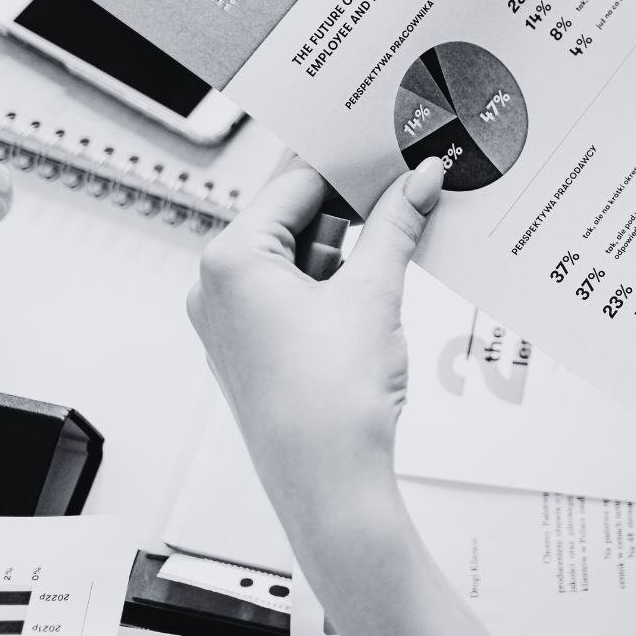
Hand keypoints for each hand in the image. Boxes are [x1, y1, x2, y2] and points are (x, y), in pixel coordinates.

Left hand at [187, 156, 441, 499]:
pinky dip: (333, 281)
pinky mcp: (252, 348)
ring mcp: (232, 321)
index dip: (348, 164)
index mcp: (230, 260)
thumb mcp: (374, 293)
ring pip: (297, 256)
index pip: (294, 183)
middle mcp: (217, 287)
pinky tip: (375, 282)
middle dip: (351, 206)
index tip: (389, 150)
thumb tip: (419, 180)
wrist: (329, 485)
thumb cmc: (331, 402)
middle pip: (293, 217)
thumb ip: (397, 225)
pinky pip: (293, 293)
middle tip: (405, 186)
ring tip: (397, 241)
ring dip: (347, 246)